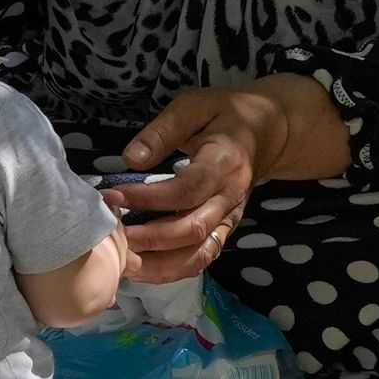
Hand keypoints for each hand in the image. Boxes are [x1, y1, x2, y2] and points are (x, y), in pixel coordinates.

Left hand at [107, 76, 349, 282]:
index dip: (147, 199)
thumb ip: (163, 131)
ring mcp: (230, 218)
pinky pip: (202, 258)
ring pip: (198, 254)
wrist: (267, 131)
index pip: (185, 190)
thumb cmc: (224, 114)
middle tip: (111, 236)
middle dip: (148, 238)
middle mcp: (230, 198)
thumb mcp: (193, 107)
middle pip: (191, 229)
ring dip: (159, 265)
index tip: (113, 197)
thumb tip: (131, 159)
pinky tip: (143, 269)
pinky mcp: (225, 230)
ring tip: (123, 264)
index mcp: (224, 164)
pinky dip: (172, 271)